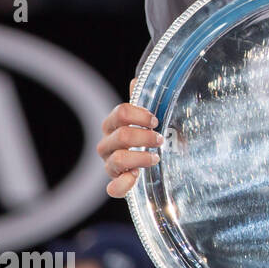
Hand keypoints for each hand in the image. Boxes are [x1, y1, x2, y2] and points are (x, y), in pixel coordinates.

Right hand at [95, 78, 161, 197]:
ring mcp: (110, 164)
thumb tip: (137, 79)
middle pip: (121, 135)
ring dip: (141, 157)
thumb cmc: (149, 136)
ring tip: (156, 158)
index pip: (121, 112)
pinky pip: (113, 188)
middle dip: (145, 136)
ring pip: (118, 159)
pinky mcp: (117, 183)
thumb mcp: (150, 118)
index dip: (140, 115)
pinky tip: (135, 177)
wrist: (152, 163)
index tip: (155, 120)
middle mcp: (108, 144)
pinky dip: (123, 184)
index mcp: (114, 125)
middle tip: (160, 139)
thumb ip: (143, 99)